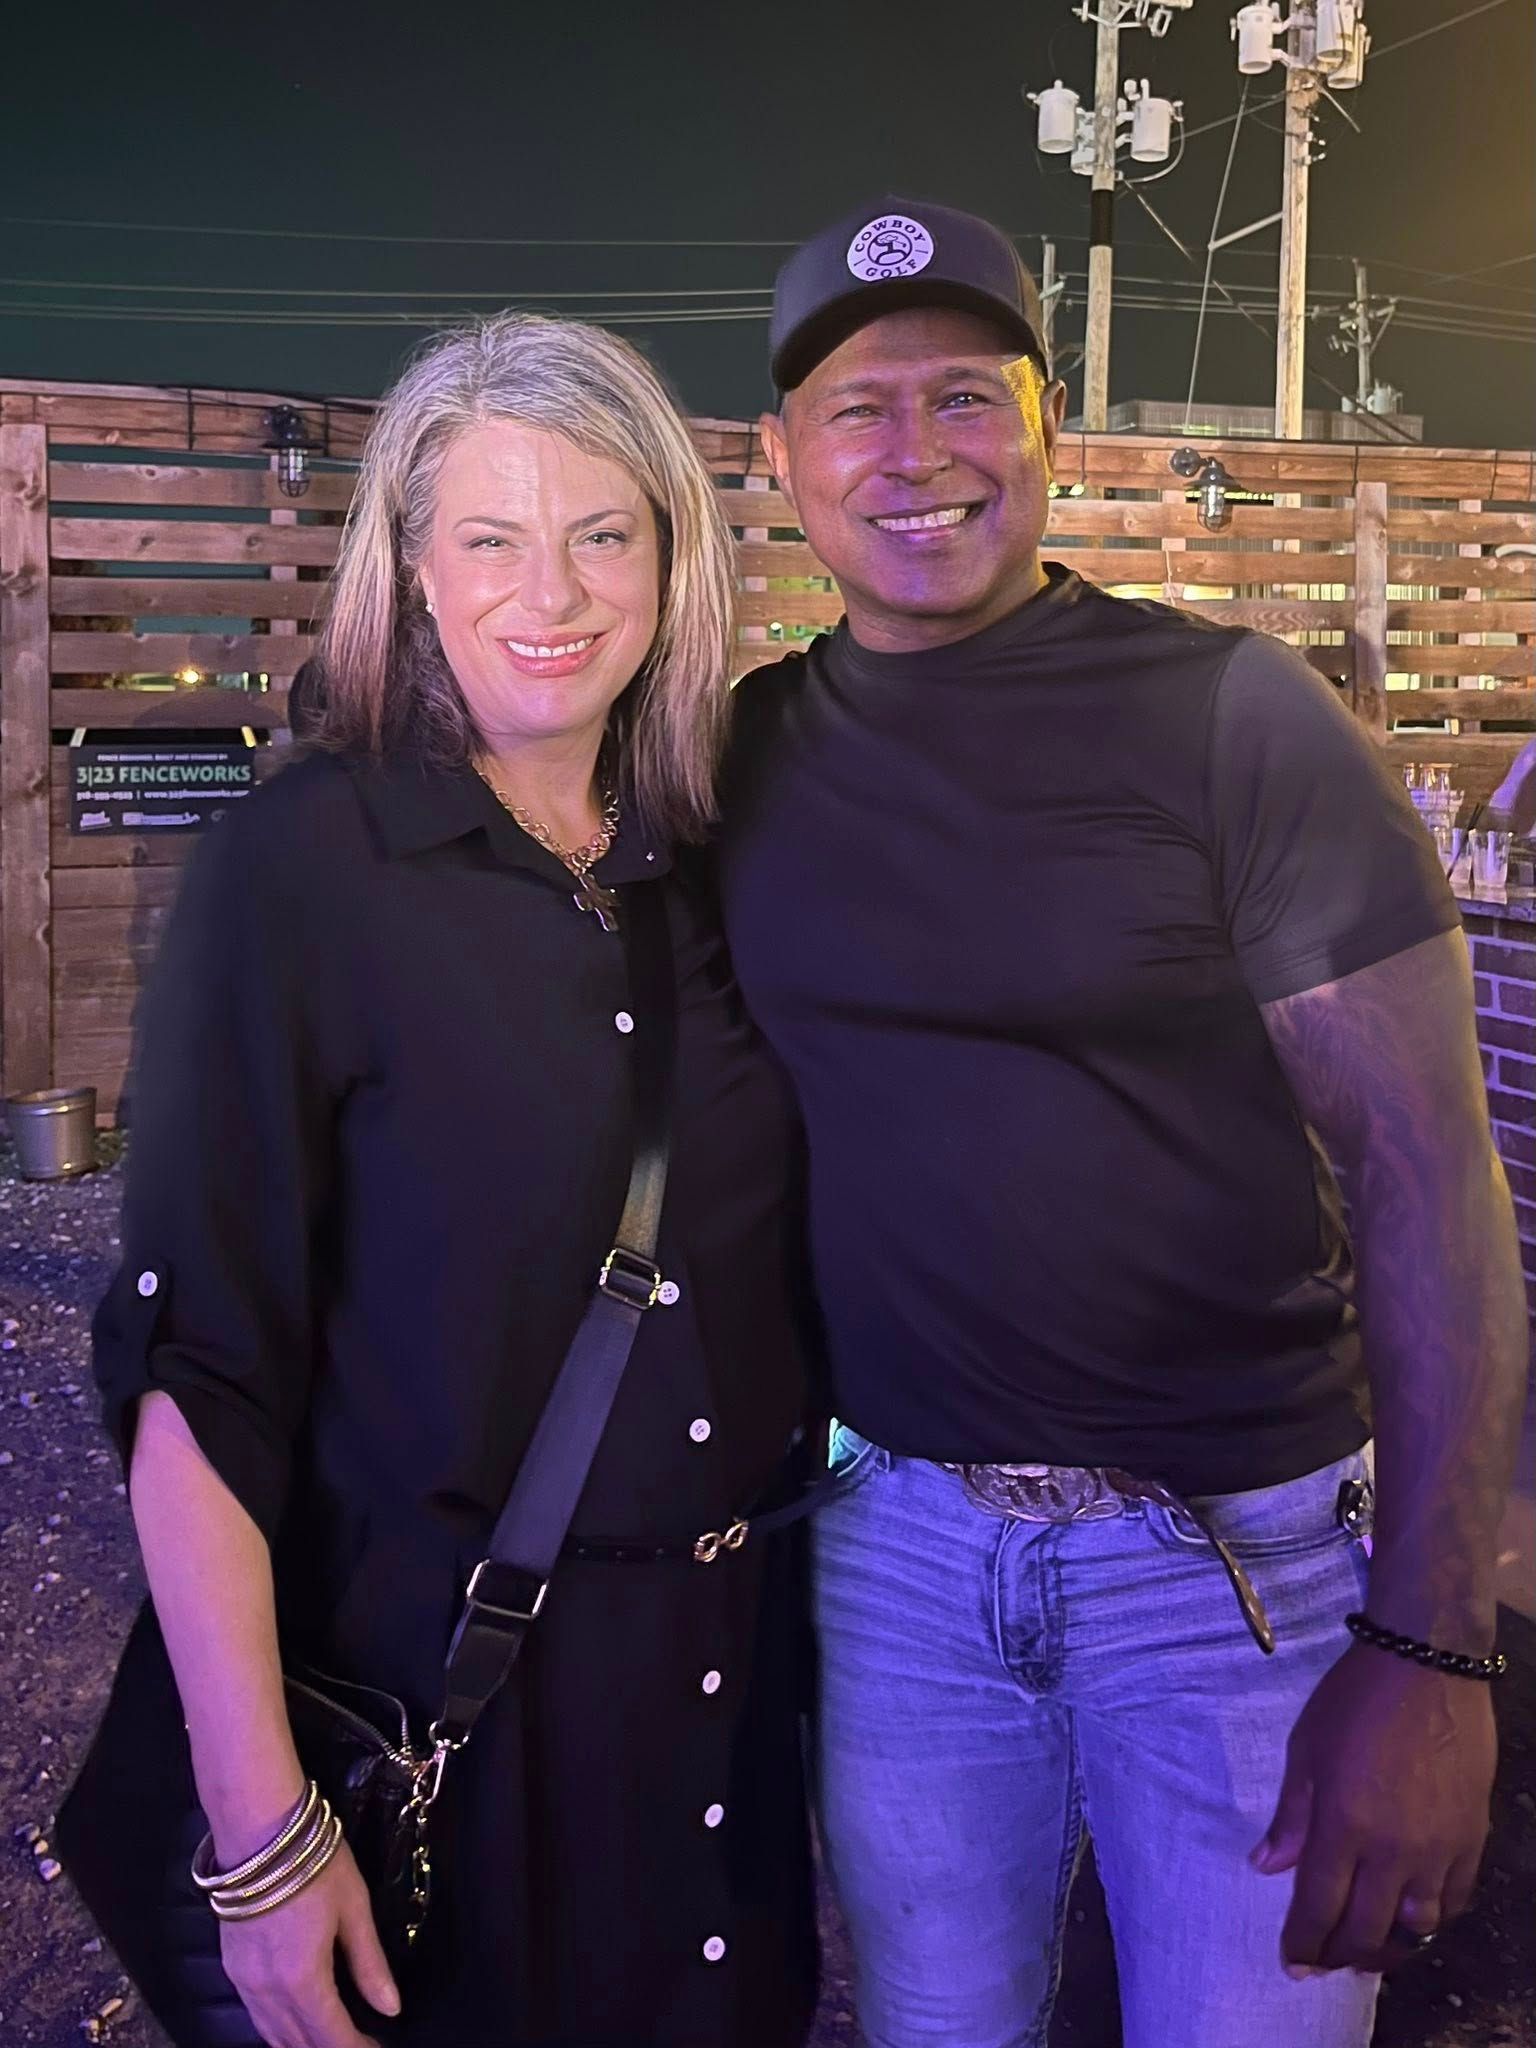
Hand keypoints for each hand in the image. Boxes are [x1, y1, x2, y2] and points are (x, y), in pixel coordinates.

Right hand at [219, 1838, 400, 2047]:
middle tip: (362, 2046)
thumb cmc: (314, 1861)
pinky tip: (297, 2024)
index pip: (332, 2037)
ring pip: (273, 2036)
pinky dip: (279, 2030)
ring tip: (335, 2041)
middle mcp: (267, 1991)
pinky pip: (257, 2017)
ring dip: (303, 2045)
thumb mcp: (354, 1908)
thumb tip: (391, 2008)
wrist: (257, 1829)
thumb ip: (369, 1963)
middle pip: (299, 2044)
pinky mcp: (231, 1968)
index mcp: (302, 1979)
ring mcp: (243, 1982)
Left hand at [1253, 1642, 1494, 1976]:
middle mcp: (1394, 1850)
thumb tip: (1267, 1867)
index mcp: (1344, 1825)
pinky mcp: (1472, 1838)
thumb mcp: (1305, 1747)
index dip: (1305, 1943)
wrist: (1427, 1665)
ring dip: (1390, 1948)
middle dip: (1342, 1955)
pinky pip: (1457, 1899)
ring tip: (1369, 1951)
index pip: (1320, 1906)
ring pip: (1418, 1927)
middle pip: (1368, 1929)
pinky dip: (1435, 1920)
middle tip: (1325, 1963)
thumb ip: (1291, 1815)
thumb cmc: (1354, 1699)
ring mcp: (1439, 1848)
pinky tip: (1416, 1918)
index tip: (1292, 1964)